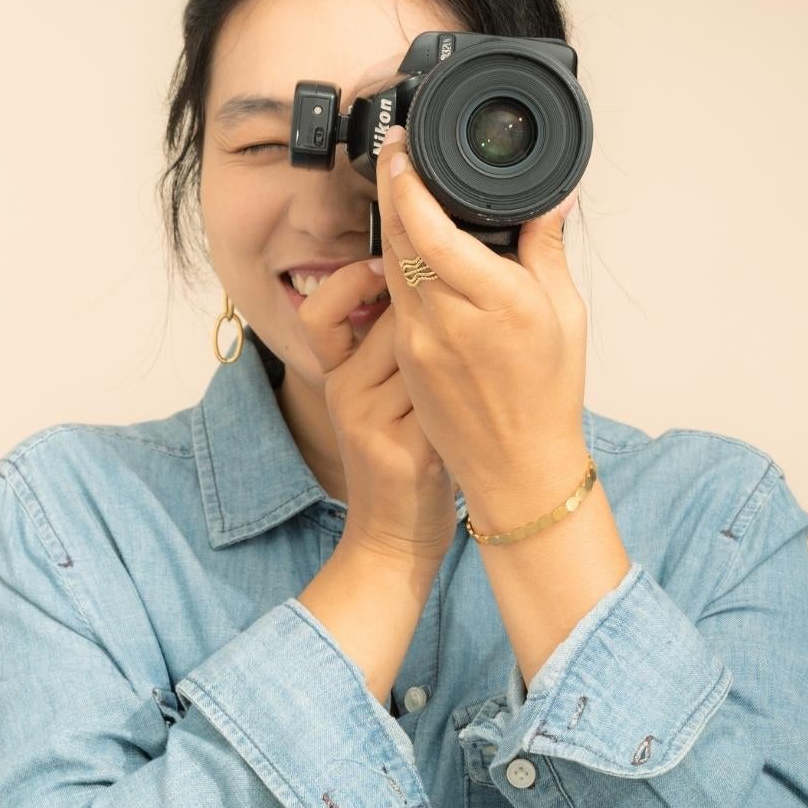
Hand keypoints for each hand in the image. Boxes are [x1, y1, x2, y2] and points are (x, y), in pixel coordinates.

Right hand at [293, 260, 457, 575]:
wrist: (393, 538)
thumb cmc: (400, 461)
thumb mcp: (377, 402)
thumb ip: (386, 348)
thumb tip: (419, 281)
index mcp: (336, 378)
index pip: (324, 311)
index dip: (352, 282)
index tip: (388, 268)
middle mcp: (346, 395)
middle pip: (394, 321)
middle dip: (432, 311)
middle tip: (464, 308)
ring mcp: (371, 424)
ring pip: (424, 356)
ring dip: (460, 352)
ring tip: (479, 363)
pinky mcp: (403, 450)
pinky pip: (444, 397)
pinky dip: (470, 392)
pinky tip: (484, 399)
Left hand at [372, 122, 589, 523]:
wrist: (517, 467)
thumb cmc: (548, 396)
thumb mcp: (565, 315)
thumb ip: (546, 250)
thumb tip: (552, 198)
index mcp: (495, 302)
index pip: (430, 229)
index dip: (409, 184)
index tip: (405, 151)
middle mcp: (448, 320)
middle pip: (400, 239)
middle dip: (394, 190)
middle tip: (396, 154)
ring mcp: (420, 342)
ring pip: (390, 267)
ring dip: (391, 226)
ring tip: (402, 192)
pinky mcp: (407, 360)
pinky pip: (394, 301)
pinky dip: (397, 266)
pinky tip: (407, 250)